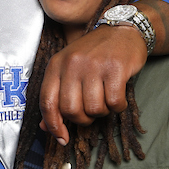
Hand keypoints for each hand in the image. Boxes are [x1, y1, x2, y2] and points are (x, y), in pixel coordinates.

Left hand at [38, 25, 147, 144]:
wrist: (122, 30)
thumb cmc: (94, 54)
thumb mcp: (69, 69)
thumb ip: (56, 95)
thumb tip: (46, 127)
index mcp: (56, 64)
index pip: (47, 102)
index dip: (53, 125)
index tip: (62, 138)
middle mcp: (72, 63)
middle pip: (71, 110)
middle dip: (83, 119)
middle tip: (91, 112)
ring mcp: (94, 65)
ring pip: (94, 109)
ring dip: (102, 112)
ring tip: (106, 98)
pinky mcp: (116, 68)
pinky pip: (114, 102)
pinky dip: (118, 106)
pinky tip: (119, 96)